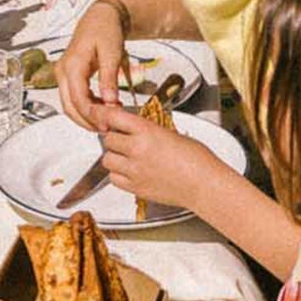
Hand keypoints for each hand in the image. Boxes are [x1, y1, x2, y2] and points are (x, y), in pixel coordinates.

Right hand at [56, 0, 128, 128]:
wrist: (100, 18)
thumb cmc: (106, 30)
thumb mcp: (112, 53)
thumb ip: (109, 77)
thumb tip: (109, 100)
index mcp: (72, 65)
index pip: (78, 98)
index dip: (92, 115)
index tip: (107, 123)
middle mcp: (62, 71)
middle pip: (69, 106)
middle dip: (87, 121)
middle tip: (106, 129)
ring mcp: (62, 74)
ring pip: (68, 105)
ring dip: (85, 117)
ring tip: (105, 121)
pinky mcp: (67, 76)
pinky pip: (71, 98)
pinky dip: (84, 108)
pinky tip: (100, 110)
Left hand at [94, 105, 209, 210]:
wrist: (204, 184)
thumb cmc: (197, 160)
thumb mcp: (172, 133)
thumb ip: (149, 130)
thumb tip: (134, 128)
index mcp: (147, 132)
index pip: (112, 117)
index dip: (101, 114)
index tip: (95, 112)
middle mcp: (137, 150)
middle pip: (107, 139)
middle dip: (113, 138)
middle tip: (123, 139)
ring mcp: (134, 170)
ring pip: (107, 159)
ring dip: (114, 156)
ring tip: (128, 157)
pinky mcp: (135, 187)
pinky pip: (113, 179)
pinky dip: (118, 174)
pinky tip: (131, 171)